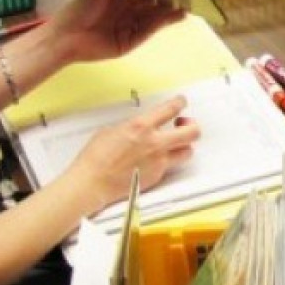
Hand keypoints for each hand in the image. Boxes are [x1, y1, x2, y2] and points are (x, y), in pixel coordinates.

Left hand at [45, 0, 183, 62]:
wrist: (64, 37)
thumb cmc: (77, 12)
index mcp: (120, 1)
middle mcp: (127, 15)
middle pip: (152, 8)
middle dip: (168, 1)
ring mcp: (129, 29)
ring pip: (153, 20)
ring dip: (168, 13)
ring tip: (186, 5)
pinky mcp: (129, 42)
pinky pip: (148, 31)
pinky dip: (161, 24)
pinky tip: (174, 16)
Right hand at [70, 96, 200, 209]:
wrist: (92, 183)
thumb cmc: (95, 157)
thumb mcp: (112, 130)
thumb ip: (133, 127)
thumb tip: (140, 128)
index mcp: (141, 126)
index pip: (171, 109)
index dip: (180, 102)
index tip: (181, 102)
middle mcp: (155, 143)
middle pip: (192, 132)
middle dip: (192, 125)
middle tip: (185, 124)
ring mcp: (158, 161)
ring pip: (188, 152)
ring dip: (184, 146)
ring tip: (174, 144)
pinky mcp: (156, 176)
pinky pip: (170, 166)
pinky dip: (166, 161)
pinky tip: (154, 160)